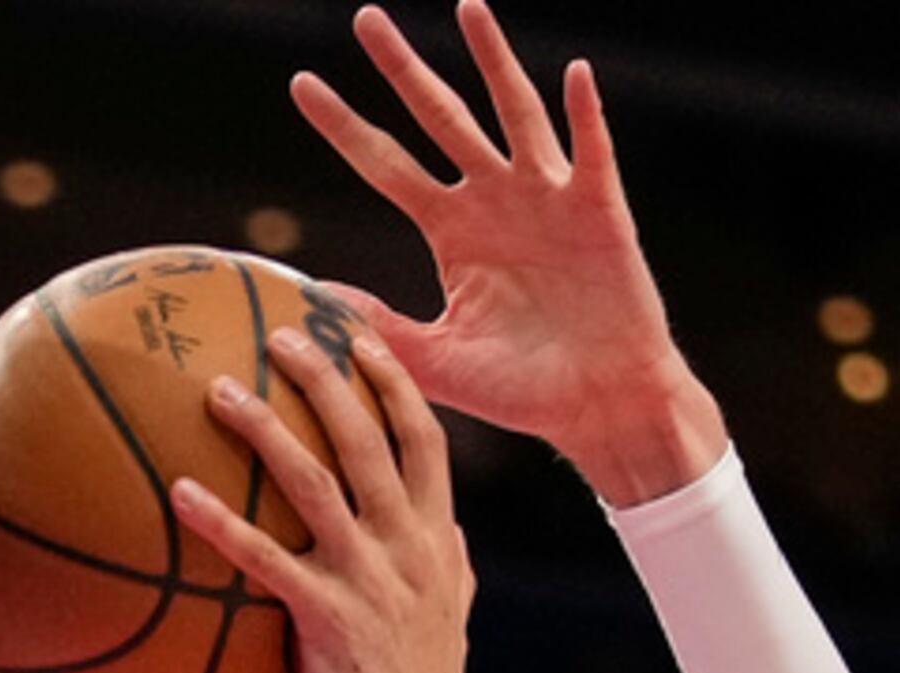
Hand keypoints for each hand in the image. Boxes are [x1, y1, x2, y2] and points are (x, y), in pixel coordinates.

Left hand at [174, 333, 476, 672]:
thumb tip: (452, 532)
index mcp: (437, 540)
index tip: (361, 337)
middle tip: (282, 334)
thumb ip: (452, 568)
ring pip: (315, 482)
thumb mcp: (451, 622)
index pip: (424, 439)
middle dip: (327, 377)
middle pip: (369, 438)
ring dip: (265, 428)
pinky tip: (178, 494)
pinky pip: (264, 558)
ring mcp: (370, 580)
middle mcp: (409, 547)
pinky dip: (221, 522)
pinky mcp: (328, 619)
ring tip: (217, 391)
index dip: (394, 382)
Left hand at [294, 0, 726, 505]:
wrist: (597, 407)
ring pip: (514, 112)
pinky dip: (585, 114)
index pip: (385, 166)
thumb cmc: (522, 390)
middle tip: (365, 18)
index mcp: (452, 231)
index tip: (301, 84)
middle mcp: (494, 200)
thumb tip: (311, 298)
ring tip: (467, 8)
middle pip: (440, 119)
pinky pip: (590, 152)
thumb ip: (378, 325)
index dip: (345, 127)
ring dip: (494, 60)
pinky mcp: (598, 210)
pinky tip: (575, 72)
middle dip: (402, 71)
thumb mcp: (434, 361)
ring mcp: (546, 199)